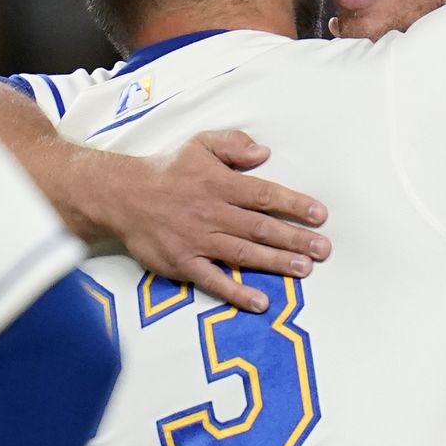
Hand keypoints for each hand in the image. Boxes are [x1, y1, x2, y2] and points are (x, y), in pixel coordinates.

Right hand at [87, 131, 330, 313]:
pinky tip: (260, 302)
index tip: (320, 215)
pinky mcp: (183, 263)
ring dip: (275, 263)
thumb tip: (264, 152)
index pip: (264, 195)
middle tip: (324, 249)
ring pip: (243, 254)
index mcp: (219, 184)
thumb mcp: (199, 144)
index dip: (294, 205)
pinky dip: (236, 292)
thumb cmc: (167, 170)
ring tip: (304, 270)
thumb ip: (233, 145)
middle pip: (260, 228)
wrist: (122, 196)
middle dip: (295, 239)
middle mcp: (212, 213)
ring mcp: (198, 240)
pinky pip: (213, 280)